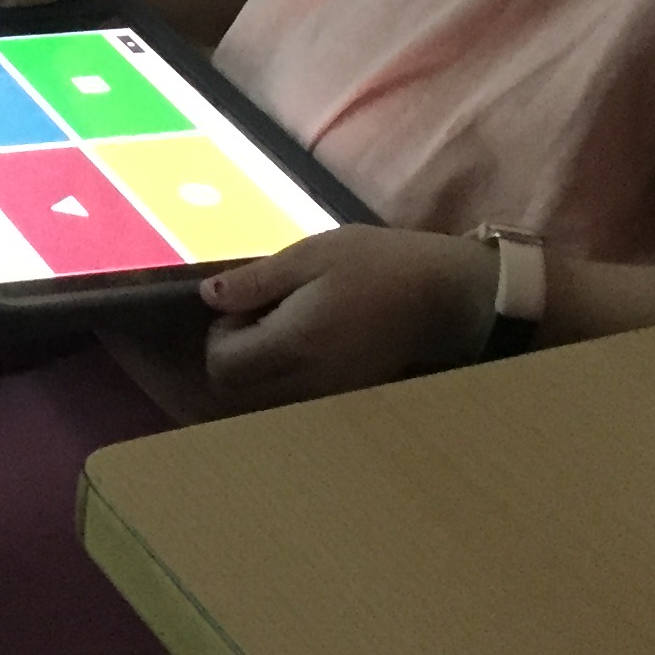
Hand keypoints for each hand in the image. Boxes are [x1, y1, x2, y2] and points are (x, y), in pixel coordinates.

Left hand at [196, 227, 494, 412]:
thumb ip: (257, 280)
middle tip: (265, 315)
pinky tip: (315, 342)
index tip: (246, 307)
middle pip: (238, 391)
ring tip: (291, 325)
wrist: (445, 295)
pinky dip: (290, 378)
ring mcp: (328, 397)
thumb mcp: (312, 255)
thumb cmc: (377, 265)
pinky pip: (298, 400)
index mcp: (292, 345)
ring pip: (267, 399)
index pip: (223, 367)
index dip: (220, 335)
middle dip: (236, 355)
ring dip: (262, 368)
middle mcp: (305, 383)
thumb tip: (209, 297)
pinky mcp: (348, 398)